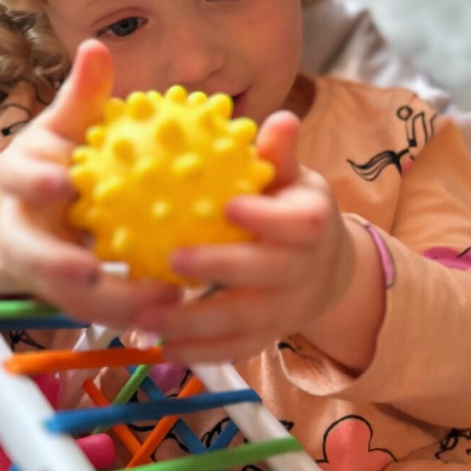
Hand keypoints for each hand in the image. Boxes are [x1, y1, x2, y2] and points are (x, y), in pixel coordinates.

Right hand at [0, 39, 181, 327]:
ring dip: (110, 306)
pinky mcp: (64, 296)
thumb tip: (97, 47)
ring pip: (68, 297)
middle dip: (59, 267)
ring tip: (162, 303)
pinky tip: (176, 311)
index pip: (20, 179)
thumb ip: (81, 95)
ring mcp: (40, 270)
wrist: (22, 208)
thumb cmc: (52, 158)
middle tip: (98, 271)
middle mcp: (21, 231)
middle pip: (33, 256)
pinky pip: (99, 310)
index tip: (63, 183)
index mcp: (18, 182)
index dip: (36, 182)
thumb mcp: (63, 124)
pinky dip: (132, 314)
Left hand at [132, 111, 354, 363]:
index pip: (299, 225)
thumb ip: (280, 155)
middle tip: (172, 258)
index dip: (266, 218)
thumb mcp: (293, 179)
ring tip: (147, 315)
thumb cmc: (292, 208)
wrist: (323, 269)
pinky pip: (233, 349)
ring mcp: (285, 310)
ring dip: (195, 323)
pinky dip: (199, 352)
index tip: (229, 206)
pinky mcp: (266, 336)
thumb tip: (282, 118)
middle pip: (266, 274)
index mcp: (312, 225)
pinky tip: (160, 346)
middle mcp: (303, 271)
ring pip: (243, 321)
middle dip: (221, 268)